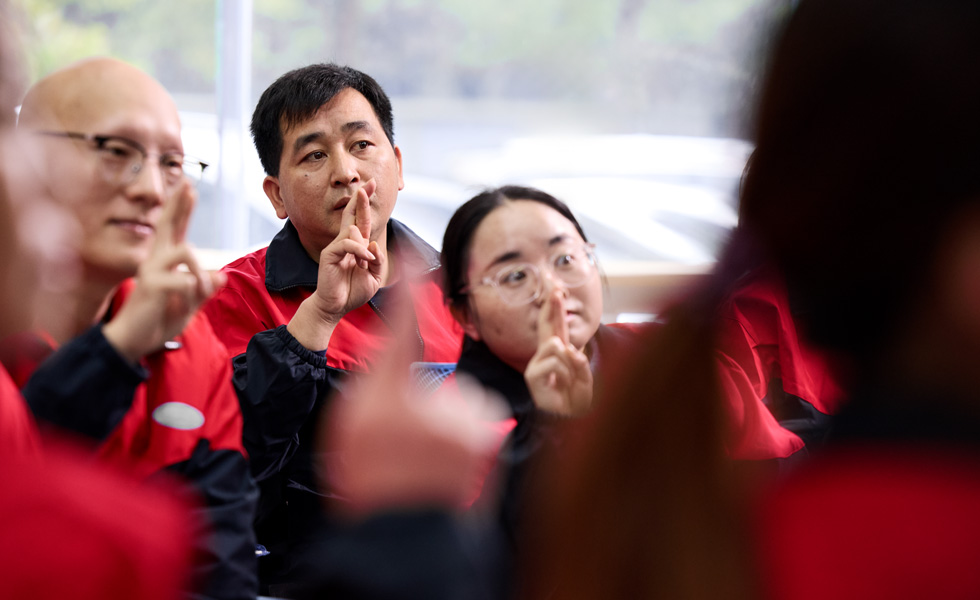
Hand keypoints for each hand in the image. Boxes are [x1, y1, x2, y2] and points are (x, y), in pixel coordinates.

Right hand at [102, 179, 224, 362]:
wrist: (134, 340)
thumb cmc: (158, 320)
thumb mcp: (188, 305)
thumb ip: (203, 290)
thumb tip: (222, 276)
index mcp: (164, 262)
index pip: (174, 230)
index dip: (181, 209)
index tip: (189, 187)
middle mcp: (155, 260)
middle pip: (168, 225)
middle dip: (179, 205)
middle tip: (187, 185)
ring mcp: (151, 270)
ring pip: (186, 251)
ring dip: (200, 273)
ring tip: (202, 291)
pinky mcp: (152, 284)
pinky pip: (186, 280)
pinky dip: (194, 293)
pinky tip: (185, 304)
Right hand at [288, 184, 385, 349]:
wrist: (336, 306)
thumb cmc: (353, 291)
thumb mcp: (374, 276)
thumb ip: (378, 260)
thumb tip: (374, 244)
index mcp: (356, 245)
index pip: (361, 220)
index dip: (365, 203)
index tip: (372, 184)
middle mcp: (346, 242)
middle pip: (353, 215)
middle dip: (361, 199)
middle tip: (369, 183)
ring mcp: (336, 247)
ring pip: (353, 231)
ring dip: (364, 247)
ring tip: (365, 264)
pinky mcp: (329, 254)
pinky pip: (348, 244)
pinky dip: (359, 251)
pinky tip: (363, 261)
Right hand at [322, 286, 505, 517]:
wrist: (399, 533)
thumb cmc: (370, 477)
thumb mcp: (353, 423)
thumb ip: (376, 382)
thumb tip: (396, 355)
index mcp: (385, 398)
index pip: (398, 329)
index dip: (405, 291)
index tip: (411, 256)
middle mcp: (428, 403)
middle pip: (429, 381)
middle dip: (422, 406)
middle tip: (401, 446)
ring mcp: (461, 421)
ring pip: (456, 401)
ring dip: (446, 424)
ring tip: (425, 461)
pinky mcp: (485, 437)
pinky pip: (474, 418)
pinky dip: (466, 436)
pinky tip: (447, 465)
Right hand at [524, 288, 593, 416]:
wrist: (569, 421)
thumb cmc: (575, 399)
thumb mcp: (584, 376)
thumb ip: (578, 361)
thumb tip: (566, 349)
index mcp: (559, 351)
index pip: (557, 324)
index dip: (555, 306)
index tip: (555, 288)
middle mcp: (545, 354)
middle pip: (546, 324)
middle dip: (551, 305)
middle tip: (554, 286)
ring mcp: (537, 364)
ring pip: (555, 345)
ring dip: (569, 362)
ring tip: (569, 379)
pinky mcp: (532, 376)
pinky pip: (553, 362)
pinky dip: (564, 373)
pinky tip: (560, 385)